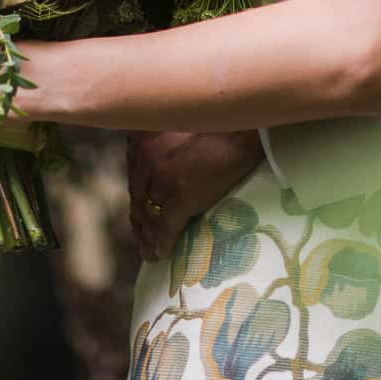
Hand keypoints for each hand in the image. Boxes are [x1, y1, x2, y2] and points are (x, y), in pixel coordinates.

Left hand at [128, 130, 262, 261]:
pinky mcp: (182, 194)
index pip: (135, 179)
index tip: (138, 217)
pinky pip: (166, 226)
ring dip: (148, 238)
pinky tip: (162, 253)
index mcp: (148, 141)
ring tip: (150, 253)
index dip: (138, 201)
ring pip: (149, 216)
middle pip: (139, 199)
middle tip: (142, 241)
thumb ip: (167, 148)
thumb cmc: (220, 126)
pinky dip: (163, 243)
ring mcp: (165, 177)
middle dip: (140, 223)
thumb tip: (168, 172)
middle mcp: (149, 158)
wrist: (244, 128)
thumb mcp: (182, 132)